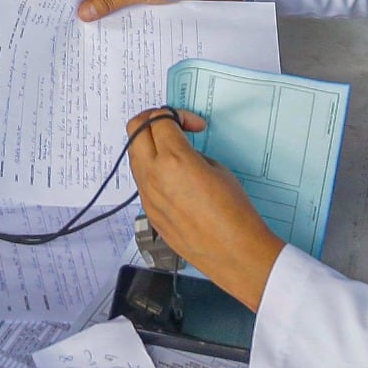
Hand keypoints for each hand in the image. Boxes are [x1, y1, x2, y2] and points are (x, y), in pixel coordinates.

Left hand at [127, 107, 285, 309]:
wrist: (232, 252)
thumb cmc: (233, 211)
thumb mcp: (217, 169)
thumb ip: (191, 153)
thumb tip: (179, 152)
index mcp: (173, 159)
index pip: (159, 119)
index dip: (178, 115)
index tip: (193, 126)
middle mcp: (153, 175)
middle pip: (134, 129)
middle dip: (152, 120)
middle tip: (172, 126)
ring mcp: (147, 194)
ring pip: (134, 155)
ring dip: (150, 145)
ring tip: (174, 152)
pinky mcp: (148, 211)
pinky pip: (141, 180)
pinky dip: (152, 169)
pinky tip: (174, 178)